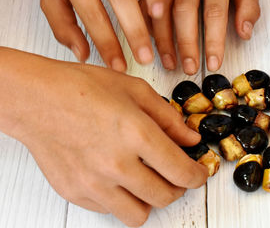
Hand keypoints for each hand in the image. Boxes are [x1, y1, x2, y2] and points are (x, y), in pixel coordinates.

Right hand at [0, 47, 207, 226]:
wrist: (37, 99)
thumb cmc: (82, 88)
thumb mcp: (135, 90)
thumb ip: (168, 118)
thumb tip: (191, 140)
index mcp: (137, 135)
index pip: (181, 172)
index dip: (198, 176)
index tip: (199, 173)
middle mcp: (116, 165)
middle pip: (165, 196)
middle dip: (178, 187)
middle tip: (175, 173)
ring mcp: (94, 184)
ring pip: (139, 215)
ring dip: (151, 199)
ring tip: (147, 179)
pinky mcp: (76, 193)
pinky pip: (111, 211)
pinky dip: (122, 199)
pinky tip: (119, 178)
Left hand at [40, 0, 166, 71]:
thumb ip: (63, 24)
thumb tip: (82, 54)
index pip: (92, 16)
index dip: (107, 44)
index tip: (118, 65)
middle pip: (118, 0)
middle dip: (134, 34)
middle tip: (144, 57)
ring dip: (151, 8)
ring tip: (157, 30)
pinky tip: (160, 6)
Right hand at [141, 0, 260, 74]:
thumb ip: (249, 5)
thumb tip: (244, 32)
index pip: (214, 12)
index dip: (213, 41)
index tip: (213, 63)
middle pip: (184, 12)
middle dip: (186, 44)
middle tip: (190, 67)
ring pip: (161, 10)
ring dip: (163, 40)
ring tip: (170, 62)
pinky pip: (146, 4)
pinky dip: (148, 26)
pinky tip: (152, 44)